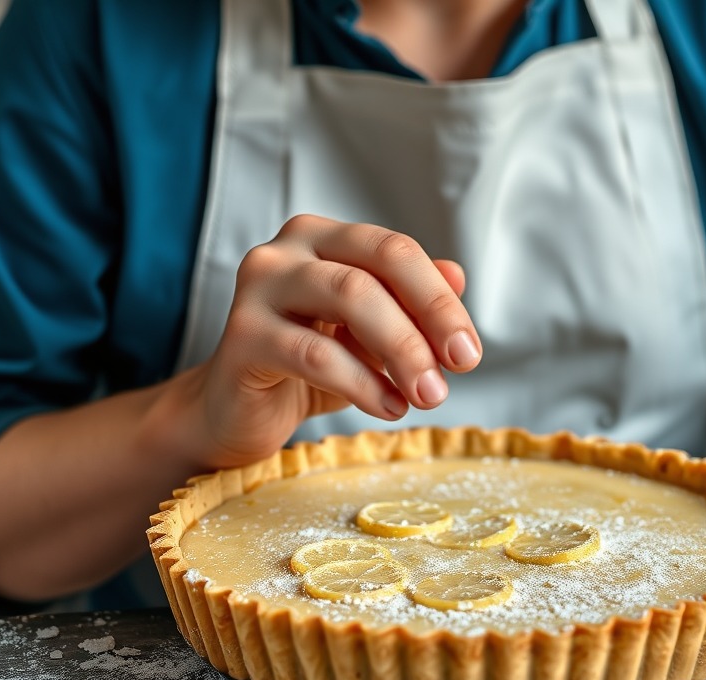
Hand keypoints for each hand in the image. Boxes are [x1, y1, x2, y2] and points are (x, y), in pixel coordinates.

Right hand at [179, 215, 482, 466]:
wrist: (236, 414)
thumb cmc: (306, 370)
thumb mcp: (369, 339)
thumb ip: (408, 306)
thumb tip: (458, 275)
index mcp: (321, 239)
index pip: (394, 251)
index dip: (439, 299)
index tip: (469, 352)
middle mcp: (285, 252)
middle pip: (374, 267)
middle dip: (429, 319)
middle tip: (459, 369)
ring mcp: (257, 289)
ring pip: (348, 297)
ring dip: (401, 350)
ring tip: (427, 395)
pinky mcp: (241, 337)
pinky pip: (315, 353)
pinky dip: (362, 383)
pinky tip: (390, 408)